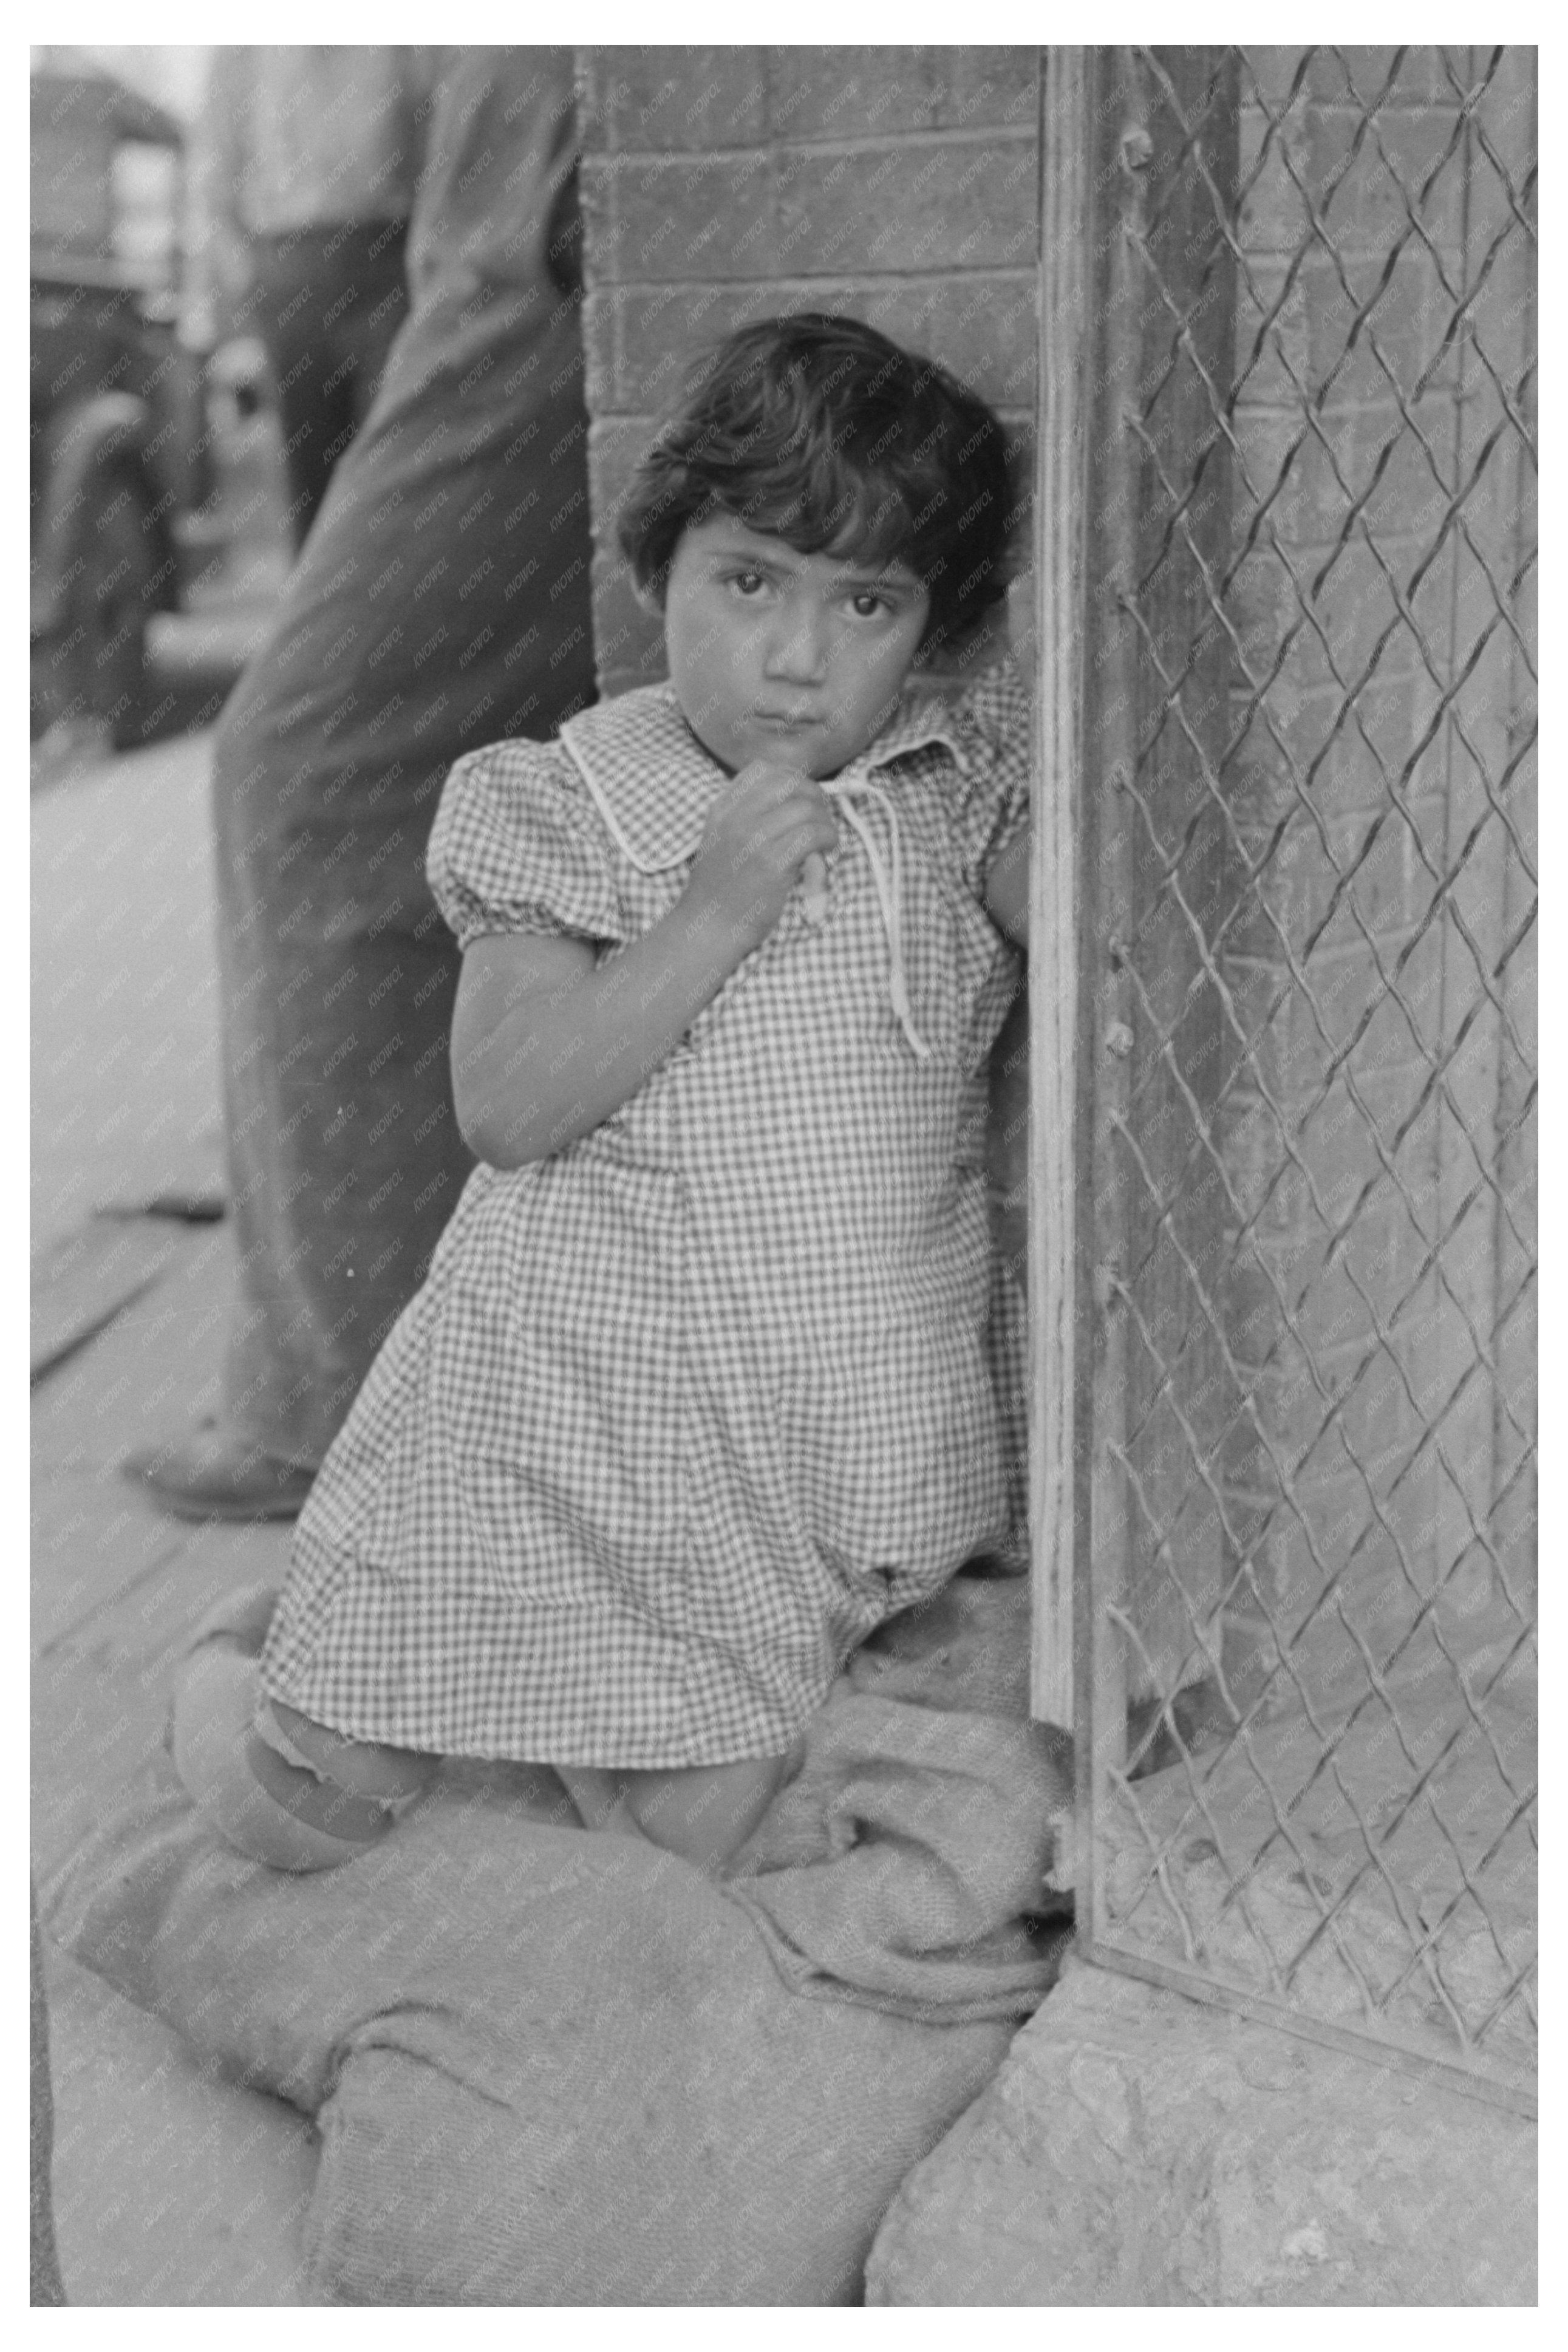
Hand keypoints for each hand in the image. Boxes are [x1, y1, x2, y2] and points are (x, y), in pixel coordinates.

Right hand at [681, 761, 838, 957]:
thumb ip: (743, 818)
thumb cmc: (720, 891)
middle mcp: (736, 818)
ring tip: (826, 839)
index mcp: (722, 810)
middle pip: (789, 782)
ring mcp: (754, 839)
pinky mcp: (773, 862)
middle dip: (815, 795)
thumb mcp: (719, 841)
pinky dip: (829, 837)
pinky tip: (828, 849)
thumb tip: (789, 803)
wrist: (710, 928)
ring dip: (825, 820)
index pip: (761, 769)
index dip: (791, 777)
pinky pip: (813, 833)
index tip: (802, 796)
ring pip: (806, 808)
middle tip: (821, 817)